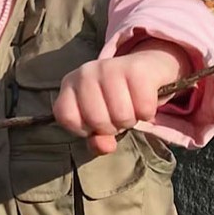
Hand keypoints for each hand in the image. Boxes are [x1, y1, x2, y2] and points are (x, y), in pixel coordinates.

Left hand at [52, 40, 191, 154]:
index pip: (66, 117)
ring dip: (131, 120)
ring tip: (130, 108)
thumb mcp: (99, 121)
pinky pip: (143, 108)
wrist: (145, 68)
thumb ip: (96, 139)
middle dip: (111, 127)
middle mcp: (85, 73)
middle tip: (116, 115)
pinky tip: (143, 101)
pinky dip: (147, 112)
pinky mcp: (135, 68)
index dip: (83, 129)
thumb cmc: (116, 99)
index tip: (93, 123)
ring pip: (121, 115)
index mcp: (70, 85)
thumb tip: (105, 147)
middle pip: (96, 120)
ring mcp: (109, 67)